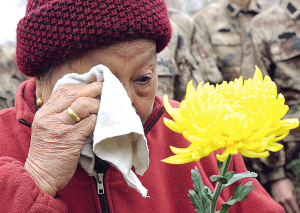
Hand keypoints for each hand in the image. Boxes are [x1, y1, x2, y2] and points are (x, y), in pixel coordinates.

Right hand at [24, 82, 101, 196]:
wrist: (41, 176)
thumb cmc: (48, 152)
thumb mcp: (48, 128)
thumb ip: (60, 114)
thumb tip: (84, 101)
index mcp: (44, 112)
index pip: (63, 90)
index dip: (81, 85)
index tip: (94, 85)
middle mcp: (50, 117)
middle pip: (74, 93)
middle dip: (93, 89)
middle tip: (105, 88)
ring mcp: (60, 127)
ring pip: (83, 105)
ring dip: (97, 104)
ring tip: (105, 106)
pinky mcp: (71, 139)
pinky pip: (89, 123)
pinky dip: (98, 120)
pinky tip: (102, 121)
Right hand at [271, 178, 299, 212]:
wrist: (276, 179)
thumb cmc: (286, 183)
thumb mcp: (293, 190)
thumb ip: (295, 198)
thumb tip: (296, 205)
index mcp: (290, 198)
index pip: (295, 209)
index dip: (298, 212)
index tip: (298, 212)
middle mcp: (283, 201)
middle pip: (289, 212)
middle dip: (293, 212)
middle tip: (295, 212)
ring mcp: (278, 201)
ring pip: (284, 210)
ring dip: (288, 211)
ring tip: (290, 210)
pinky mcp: (275, 200)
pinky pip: (280, 206)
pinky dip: (283, 208)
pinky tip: (285, 207)